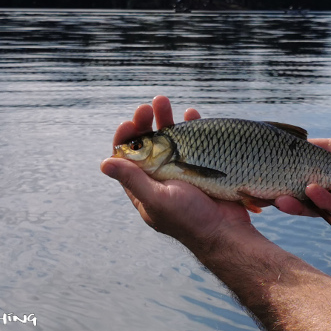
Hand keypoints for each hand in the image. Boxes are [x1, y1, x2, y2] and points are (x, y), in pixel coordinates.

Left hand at [100, 96, 261, 251]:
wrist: (225, 230)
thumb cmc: (189, 219)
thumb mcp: (157, 199)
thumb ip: (133, 180)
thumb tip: (105, 163)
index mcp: (143, 187)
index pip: (127, 158)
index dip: (126, 138)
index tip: (130, 121)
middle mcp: (160, 176)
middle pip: (148, 143)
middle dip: (146, 122)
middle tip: (150, 106)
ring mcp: (182, 170)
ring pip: (169, 139)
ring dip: (166, 119)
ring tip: (164, 101)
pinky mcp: (202, 165)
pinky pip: (194, 141)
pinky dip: (191, 126)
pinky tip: (191, 114)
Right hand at [274, 64, 330, 222]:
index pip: (306, 152)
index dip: (286, 153)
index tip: (265, 150)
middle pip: (302, 179)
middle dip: (282, 182)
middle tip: (261, 179)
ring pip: (313, 200)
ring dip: (294, 199)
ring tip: (278, 196)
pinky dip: (322, 201)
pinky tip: (312, 191)